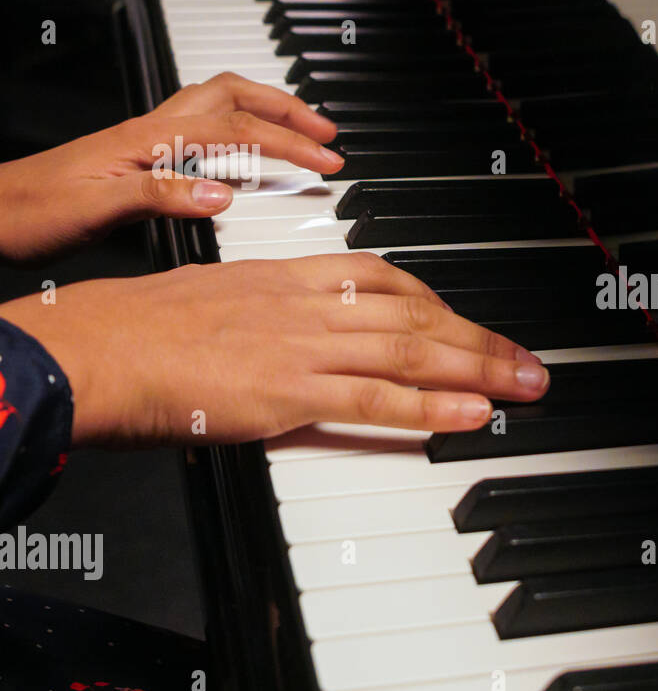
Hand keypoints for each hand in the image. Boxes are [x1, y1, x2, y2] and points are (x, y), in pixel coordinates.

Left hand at [0, 72, 342, 264]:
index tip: (325, 161)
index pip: (236, 130)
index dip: (287, 144)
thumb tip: (222, 194)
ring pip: (219, 102)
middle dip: (287, 109)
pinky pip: (204, 127)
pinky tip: (247, 153)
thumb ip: (161, 196)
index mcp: (148, 141)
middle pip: (234, 95)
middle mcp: (150, 131)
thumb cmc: (30, 212)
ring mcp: (146, 139)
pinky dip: (240, 129)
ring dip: (267, 109)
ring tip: (302, 129)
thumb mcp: (95, 210)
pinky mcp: (140, 155)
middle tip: (326, 132)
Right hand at [0, 253, 549, 446]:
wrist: (98, 346)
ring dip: (478, 369)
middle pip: (418, 315)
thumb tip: (303, 335)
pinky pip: (377, 399)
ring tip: (522, 386)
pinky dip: (430, 408)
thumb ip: (275, 314)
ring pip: (412, 352)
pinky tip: (471, 414)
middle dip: (481, 339)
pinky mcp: (291, 392)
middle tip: (526, 362)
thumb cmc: (145, 325)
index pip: (387, 279)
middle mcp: (310, 304)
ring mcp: (304, 347)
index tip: (468, 322)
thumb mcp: (223, 296)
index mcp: (291, 277)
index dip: (439, 304)